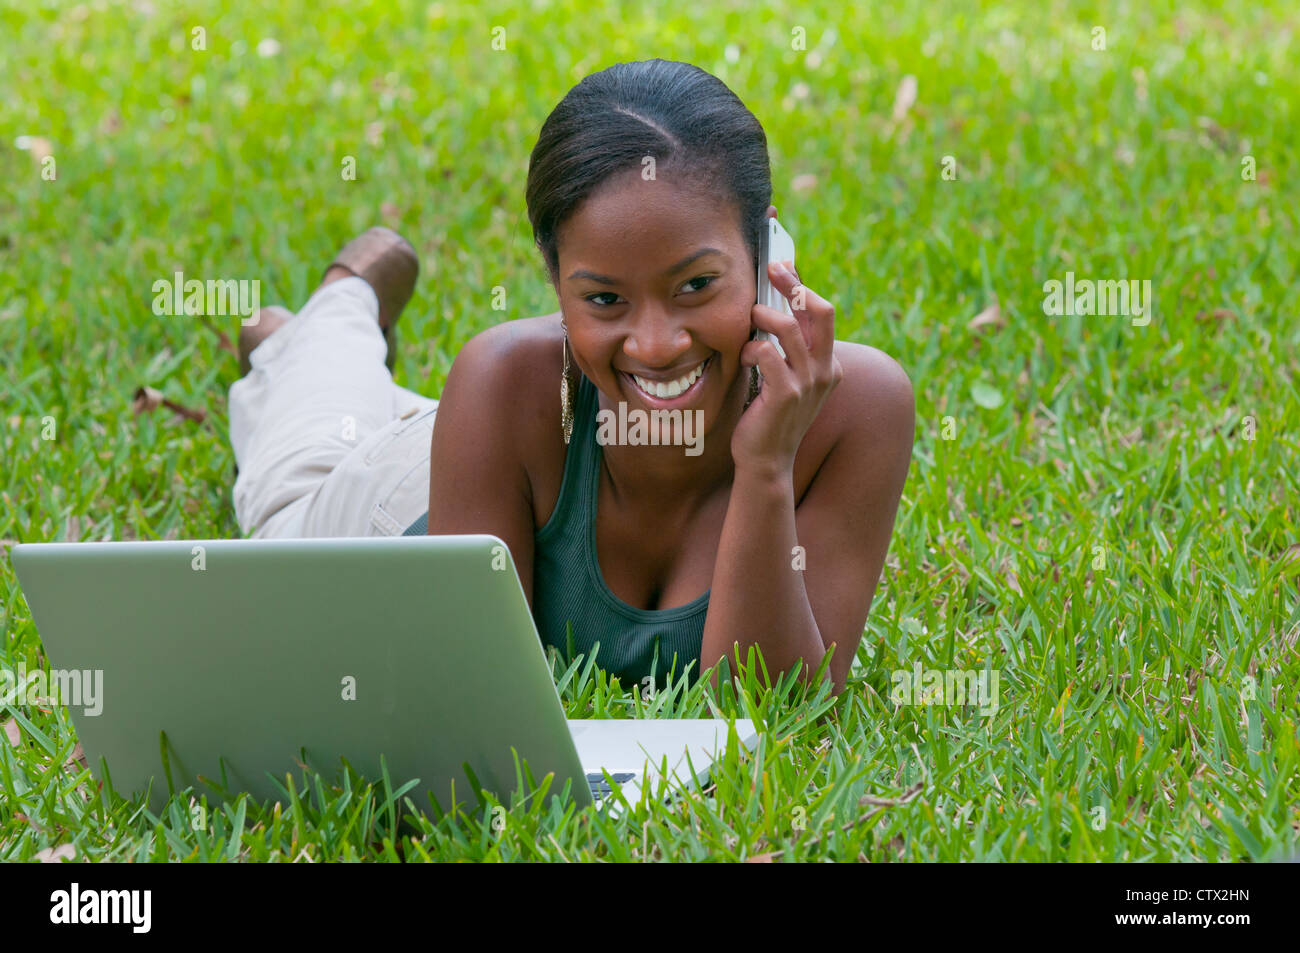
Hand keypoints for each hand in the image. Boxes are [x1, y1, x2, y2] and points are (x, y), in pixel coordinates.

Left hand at [732, 260, 842, 477]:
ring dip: (764, 317)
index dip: (802, 286)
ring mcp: (808, 384)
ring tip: (750, 320)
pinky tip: (743, 359)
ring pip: (789, 328)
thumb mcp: (786, 378)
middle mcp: (825, 372)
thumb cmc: (769, 417)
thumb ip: (786, 349)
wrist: (766, 461)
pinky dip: (750, 349)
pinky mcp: (785, 395)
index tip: (782, 267)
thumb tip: (771, 307)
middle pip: (821, 311)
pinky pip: (766, 353)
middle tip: (771, 270)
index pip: (823, 313)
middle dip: (794, 284)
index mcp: (829, 366)